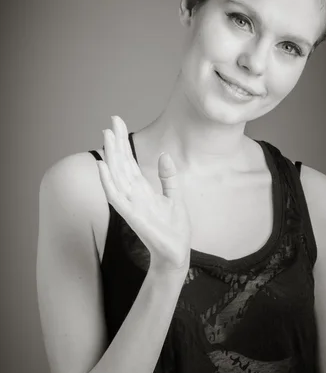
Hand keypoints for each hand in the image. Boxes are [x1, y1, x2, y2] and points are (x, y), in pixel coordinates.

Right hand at [96, 115, 191, 272]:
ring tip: (105, 135)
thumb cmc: (174, 227)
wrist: (177, 252)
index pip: (129, 161)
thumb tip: (163, 154)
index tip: (117, 122)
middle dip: (116, 142)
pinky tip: (102, 167)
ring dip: (110, 156)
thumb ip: (168, 176)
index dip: (123, 142)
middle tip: (111, 120)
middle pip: (121, 163)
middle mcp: (133, 194)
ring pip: (116, 175)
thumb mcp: (174, 196)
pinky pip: (116, 197)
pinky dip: (107, 182)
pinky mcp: (131, 216)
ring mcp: (130, 204)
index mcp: (142, 188)